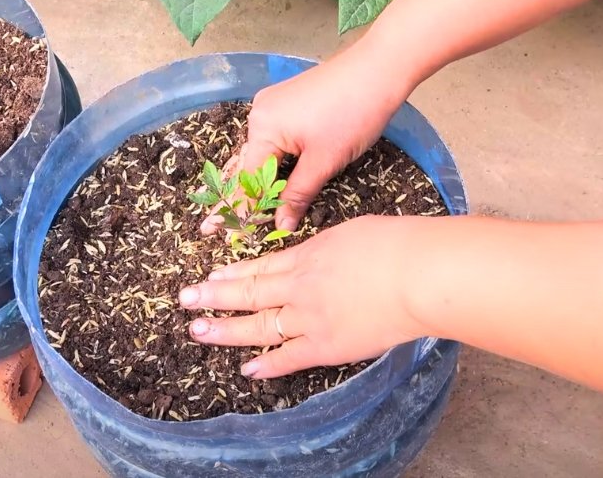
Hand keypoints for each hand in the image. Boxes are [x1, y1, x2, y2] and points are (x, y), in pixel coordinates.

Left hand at [180, 216, 427, 378]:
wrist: (417, 274)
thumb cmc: (395, 244)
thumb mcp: (350, 232)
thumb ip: (325, 248)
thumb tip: (316, 255)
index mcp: (306, 255)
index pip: (260, 267)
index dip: (232, 273)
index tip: (211, 275)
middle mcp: (298, 288)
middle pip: (247, 293)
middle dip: (213, 296)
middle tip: (185, 299)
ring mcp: (308, 319)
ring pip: (258, 325)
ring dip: (226, 330)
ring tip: (198, 331)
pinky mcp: (326, 347)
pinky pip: (289, 357)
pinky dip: (267, 365)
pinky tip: (247, 369)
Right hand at [201, 44, 412, 234]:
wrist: (378, 70)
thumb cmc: (352, 115)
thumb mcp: (323, 162)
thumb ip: (297, 194)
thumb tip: (279, 225)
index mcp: (263, 127)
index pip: (247, 178)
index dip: (241, 208)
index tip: (224, 233)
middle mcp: (259, 113)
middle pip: (249, 163)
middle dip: (242, 194)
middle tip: (221, 227)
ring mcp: (273, 104)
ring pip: (261, 151)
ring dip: (258, 178)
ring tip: (240, 207)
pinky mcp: (288, 101)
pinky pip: (273, 137)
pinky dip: (272, 159)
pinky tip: (269, 177)